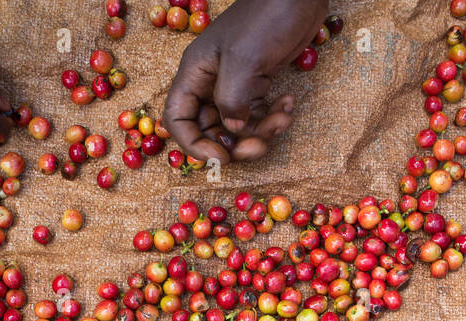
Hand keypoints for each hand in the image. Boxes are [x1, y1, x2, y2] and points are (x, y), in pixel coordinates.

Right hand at [162, 0, 326, 163]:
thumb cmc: (266, 18)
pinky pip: (258, 115)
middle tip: (259, 147)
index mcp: (196, 73)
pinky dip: (273, 118)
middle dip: (235, 144)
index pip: (177, 118)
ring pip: (238, 127)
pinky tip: (288, 105)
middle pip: (210, 129)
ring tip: (283, 119)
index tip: (220, 157)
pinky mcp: (257, 83)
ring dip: (261, 133)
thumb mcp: (244, 60)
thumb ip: (232, 100)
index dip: (194, 144)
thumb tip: (233, 129)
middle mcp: (210, 82)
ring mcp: (235, 84)